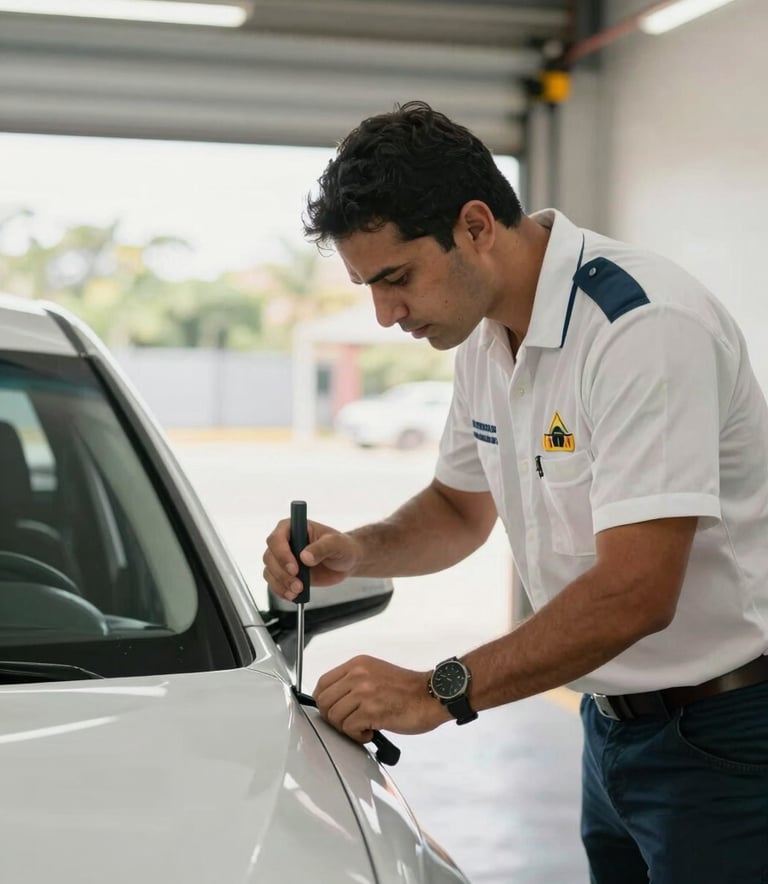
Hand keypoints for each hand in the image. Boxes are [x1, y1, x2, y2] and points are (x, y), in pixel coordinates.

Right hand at [263, 518, 362, 600]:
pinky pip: (274, 583)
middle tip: (298, 585)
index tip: (294, 568)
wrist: (345, 562)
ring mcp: (283, 558)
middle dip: (282, 574)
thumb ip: (321, 548)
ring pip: (270, 571)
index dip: (282, 554)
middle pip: (270, 557)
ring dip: (281, 584)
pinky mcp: (285, 573)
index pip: (277, 538)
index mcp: (294, 527)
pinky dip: (281, 591)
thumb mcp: (336, 544)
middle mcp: (285, 542)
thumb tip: (305, 556)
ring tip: (298, 591)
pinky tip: (293, 595)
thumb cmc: (341, 547)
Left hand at [314, 655, 450, 741]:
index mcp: (358, 664)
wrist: (432, 696)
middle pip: (324, 702)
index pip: (323, 683)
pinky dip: (358, 736)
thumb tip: (335, 700)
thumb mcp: (375, 674)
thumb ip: (354, 682)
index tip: (332, 711)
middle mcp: (358, 675)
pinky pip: (349, 729)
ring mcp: (364, 692)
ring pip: (334, 717)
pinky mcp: (371, 711)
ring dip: (347, 728)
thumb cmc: (408, 690)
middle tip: (348, 723)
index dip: (324, 701)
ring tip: (363, 727)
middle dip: (333, 718)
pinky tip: (371, 732)